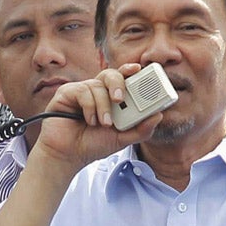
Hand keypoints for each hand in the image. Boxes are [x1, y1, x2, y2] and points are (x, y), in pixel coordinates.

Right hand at [30, 63, 163, 175]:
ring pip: (97, 86)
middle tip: (119, 99)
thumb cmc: (92, 145)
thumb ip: (141, 129)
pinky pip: (82, 91)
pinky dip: (89, 107)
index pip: (123, 79)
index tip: (139, 69)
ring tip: (103, 124)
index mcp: (111, 98)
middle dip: (117, 83)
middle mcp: (97, 91)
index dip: (130, 71)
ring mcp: (81, 91)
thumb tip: (159, 115)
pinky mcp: (66, 94)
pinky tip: (89, 121)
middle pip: (110, 74)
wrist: (68, 156)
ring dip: (103, 107)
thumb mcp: (122, 139)